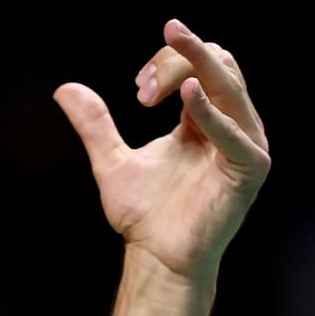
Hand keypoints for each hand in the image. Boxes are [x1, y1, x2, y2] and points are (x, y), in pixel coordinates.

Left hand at [52, 19, 270, 285]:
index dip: (166, 63)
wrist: (157, 255)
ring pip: (231, 87)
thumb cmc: (144, 213)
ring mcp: (244, 145)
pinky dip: (210, 111)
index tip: (137, 88)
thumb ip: (94, 123)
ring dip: (195, 68)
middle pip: (219, 64)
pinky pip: (235, 132)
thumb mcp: (111, 159)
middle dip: (177, 60)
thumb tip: (65, 89)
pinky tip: (189, 93)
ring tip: (155, 79)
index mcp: (204, 117)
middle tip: (141, 86)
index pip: (199, 65)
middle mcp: (230, 125)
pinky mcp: (250, 168)